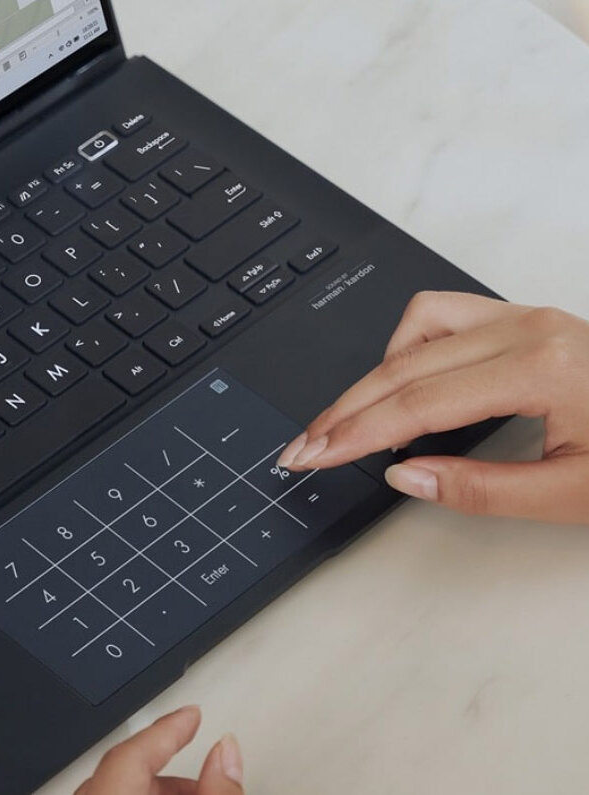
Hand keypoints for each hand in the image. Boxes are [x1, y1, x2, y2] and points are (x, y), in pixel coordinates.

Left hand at [76, 706, 242, 794]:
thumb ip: (216, 788)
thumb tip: (227, 751)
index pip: (132, 752)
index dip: (167, 728)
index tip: (192, 713)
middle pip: (123, 769)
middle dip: (169, 767)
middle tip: (209, 772)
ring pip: (115, 788)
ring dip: (158, 788)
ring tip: (200, 793)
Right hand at [276, 291, 588, 523]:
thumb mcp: (575, 496)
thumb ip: (481, 490)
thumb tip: (403, 476)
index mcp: (540, 368)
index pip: (417, 401)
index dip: (354, 432)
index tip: (312, 456)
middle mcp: (528, 329)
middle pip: (402, 364)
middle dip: (344, 409)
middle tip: (304, 446)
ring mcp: (528, 317)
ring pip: (416, 328)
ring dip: (373, 374)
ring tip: (351, 420)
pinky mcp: (528, 320)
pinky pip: (444, 316)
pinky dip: (409, 346)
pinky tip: (402, 384)